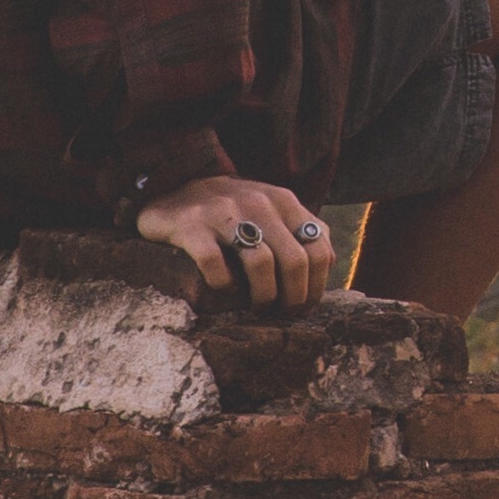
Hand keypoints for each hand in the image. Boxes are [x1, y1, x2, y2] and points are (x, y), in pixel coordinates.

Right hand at [136, 173, 337, 307]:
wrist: (175, 184)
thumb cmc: (232, 210)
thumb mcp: (271, 211)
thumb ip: (297, 232)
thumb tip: (322, 271)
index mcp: (285, 202)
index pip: (319, 249)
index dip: (316, 285)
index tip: (303, 307)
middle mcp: (260, 204)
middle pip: (294, 261)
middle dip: (293, 297)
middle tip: (281, 314)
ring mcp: (226, 213)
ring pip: (261, 263)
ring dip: (263, 295)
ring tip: (257, 307)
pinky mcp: (192, 226)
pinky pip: (215, 264)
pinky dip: (223, 284)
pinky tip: (224, 288)